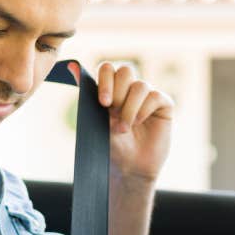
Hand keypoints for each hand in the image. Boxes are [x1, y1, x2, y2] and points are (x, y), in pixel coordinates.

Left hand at [76, 61, 172, 182]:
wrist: (130, 167)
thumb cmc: (112, 146)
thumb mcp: (96, 121)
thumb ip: (88, 94)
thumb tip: (71, 66)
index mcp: (112, 90)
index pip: (108, 69)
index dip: (105, 80)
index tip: (103, 103)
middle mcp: (130, 90)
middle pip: (126, 71)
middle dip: (118, 93)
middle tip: (113, 114)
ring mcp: (148, 96)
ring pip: (140, 86)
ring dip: (129, 108)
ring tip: (124, 128)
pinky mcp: (163, 105)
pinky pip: (154, 96)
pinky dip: (143, 110)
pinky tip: (138, 123)